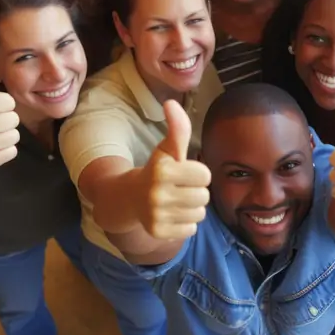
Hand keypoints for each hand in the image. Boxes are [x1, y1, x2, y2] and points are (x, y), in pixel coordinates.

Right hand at [136, 99, 210, 239]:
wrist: (129, 198)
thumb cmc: (157, 170)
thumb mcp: (167, 149)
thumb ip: (177, 128)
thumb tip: (171, 102)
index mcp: (162, 170)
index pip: (205, 175)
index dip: (197, 173)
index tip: (183, 172)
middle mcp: (157, 194)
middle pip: (205, 196)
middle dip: (196, 191)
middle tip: (180, 188)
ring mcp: (157, 215)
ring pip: (199, 213)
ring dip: (192, 208)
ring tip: (176, 201)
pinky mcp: (158, 232)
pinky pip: (191, 229)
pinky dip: (185, 223)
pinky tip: (171, 215)